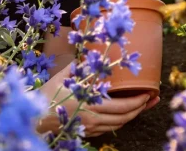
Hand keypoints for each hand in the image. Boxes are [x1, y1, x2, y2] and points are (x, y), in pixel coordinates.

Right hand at [35, 63, 156, 136]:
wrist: (35, 117)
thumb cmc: (47, 95)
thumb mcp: (63, 77)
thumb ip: (80, 66)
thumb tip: (95, 54)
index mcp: (90, 104)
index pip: (122, 106)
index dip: (138, 101)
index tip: (148, 93)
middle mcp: (93, 118)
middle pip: (124, 117)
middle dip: (140, 108)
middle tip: (150, 99)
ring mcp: (90, 127)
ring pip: (119, 125)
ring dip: (133, 116)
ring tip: (143, 106)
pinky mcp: (87, 132)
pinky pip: (109, 129)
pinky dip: (120, 121)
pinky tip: (124, 114)